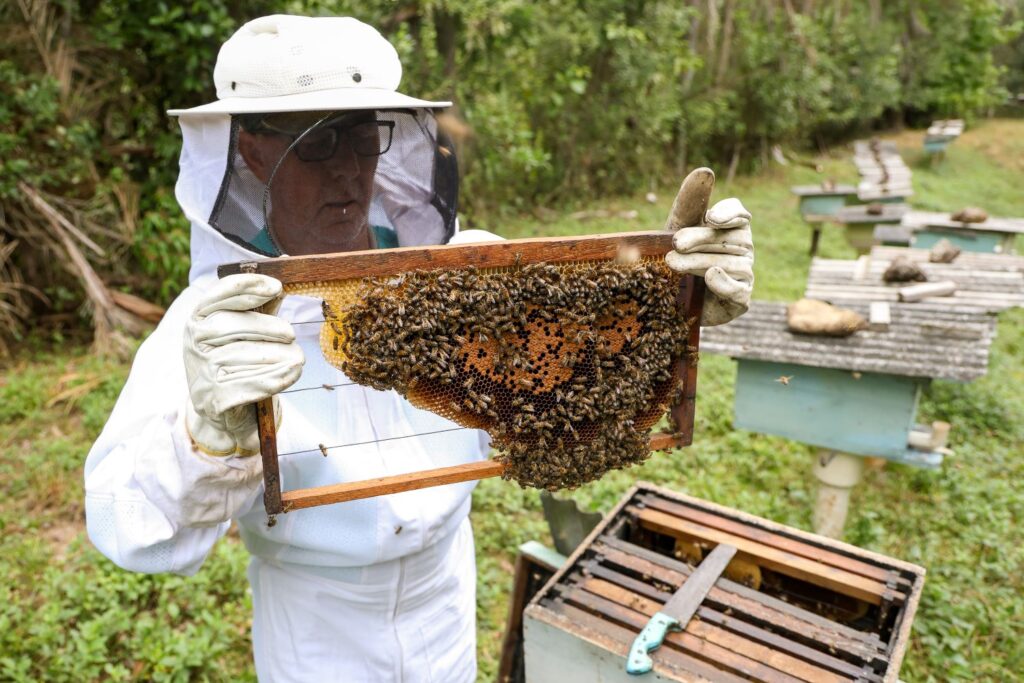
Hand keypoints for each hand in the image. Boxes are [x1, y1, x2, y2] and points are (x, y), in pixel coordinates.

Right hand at [183, 274, 303, 455]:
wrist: (221, 408)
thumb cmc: (236, 359)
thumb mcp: (244, 331)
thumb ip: (260, 308)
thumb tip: (281, 279)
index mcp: (199, 318)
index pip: (220, 294)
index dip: (248, 287)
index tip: (276, 287)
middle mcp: (194, 342)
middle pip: (232, 325)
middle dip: (268, 327)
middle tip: (291, 334)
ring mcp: (202, 371)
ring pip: (245, 356)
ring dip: (279, 356)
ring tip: (298, 358)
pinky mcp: (215, 398)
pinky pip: (250, 384)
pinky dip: (276, 377)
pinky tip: (292, 373)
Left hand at [665, 197, 753, 325]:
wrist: (670, 298)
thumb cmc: (678, 256)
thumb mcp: (678, 228)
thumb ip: (690, 202)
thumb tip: (705, 172)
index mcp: (732, 227)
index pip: (739, 214)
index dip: (729, 214)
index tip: (710, 217)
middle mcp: (743, 249)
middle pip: (731, 238)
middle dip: (701, 239)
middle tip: (675, 243)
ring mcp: (745, 274)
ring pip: (730, 264)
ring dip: (699, 262)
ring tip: (672, 263)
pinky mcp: (741, 300)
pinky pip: (738, 290)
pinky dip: (724, 283)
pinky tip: (711, 277)